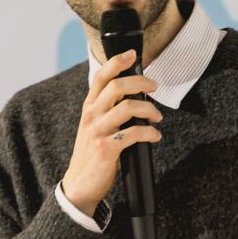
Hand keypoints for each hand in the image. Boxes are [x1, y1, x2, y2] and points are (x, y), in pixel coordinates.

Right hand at [61, 50, 162, 215]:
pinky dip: (149, 133)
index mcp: (89, 107)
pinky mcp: (106, 149)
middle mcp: (91, 115)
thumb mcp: (94, 126)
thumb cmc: (92, 153)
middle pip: (116, 86)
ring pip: (126, 108)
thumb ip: (108, 110)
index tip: (132, 55)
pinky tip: (154, 136)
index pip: (100, 77)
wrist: (80, 184)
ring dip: (148, 110)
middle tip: (154, 86)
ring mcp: (97, 131)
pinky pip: (132, 134)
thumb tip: (135, 96)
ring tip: (157, 117)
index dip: (117, 62)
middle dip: (140, 82)